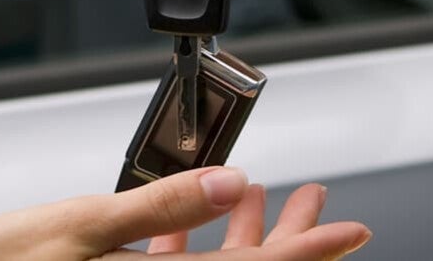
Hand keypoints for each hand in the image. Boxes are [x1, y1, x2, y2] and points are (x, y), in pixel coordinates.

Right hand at [0, 167, 371, 259]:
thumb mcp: (80, 227)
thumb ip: (159, 207)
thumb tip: (227, 183)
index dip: (311, 250)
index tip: (352, 229)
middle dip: (285, 234)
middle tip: (318, 202)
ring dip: (241, 232)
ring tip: (265, 195)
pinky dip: (189, 241)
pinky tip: (188, 219)